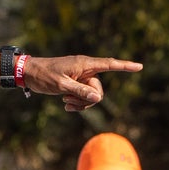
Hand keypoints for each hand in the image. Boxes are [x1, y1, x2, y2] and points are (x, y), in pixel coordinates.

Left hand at [18, 54, 142, 112]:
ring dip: (80, 103)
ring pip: (91, 95)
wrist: (29, 73)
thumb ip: (80, 91)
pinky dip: (77, 103)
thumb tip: (98, 98)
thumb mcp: (61, 84)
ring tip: (65, 102)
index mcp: (84, 64)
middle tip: (69, 100)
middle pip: (98, 89)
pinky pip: (83, 96)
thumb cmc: (43, 75)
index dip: (125, 66)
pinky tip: (65, 104)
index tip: (139, 66)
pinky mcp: (75, 83)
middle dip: (88, 99)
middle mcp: (85, 69)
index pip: (109, 64)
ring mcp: (80, 76)